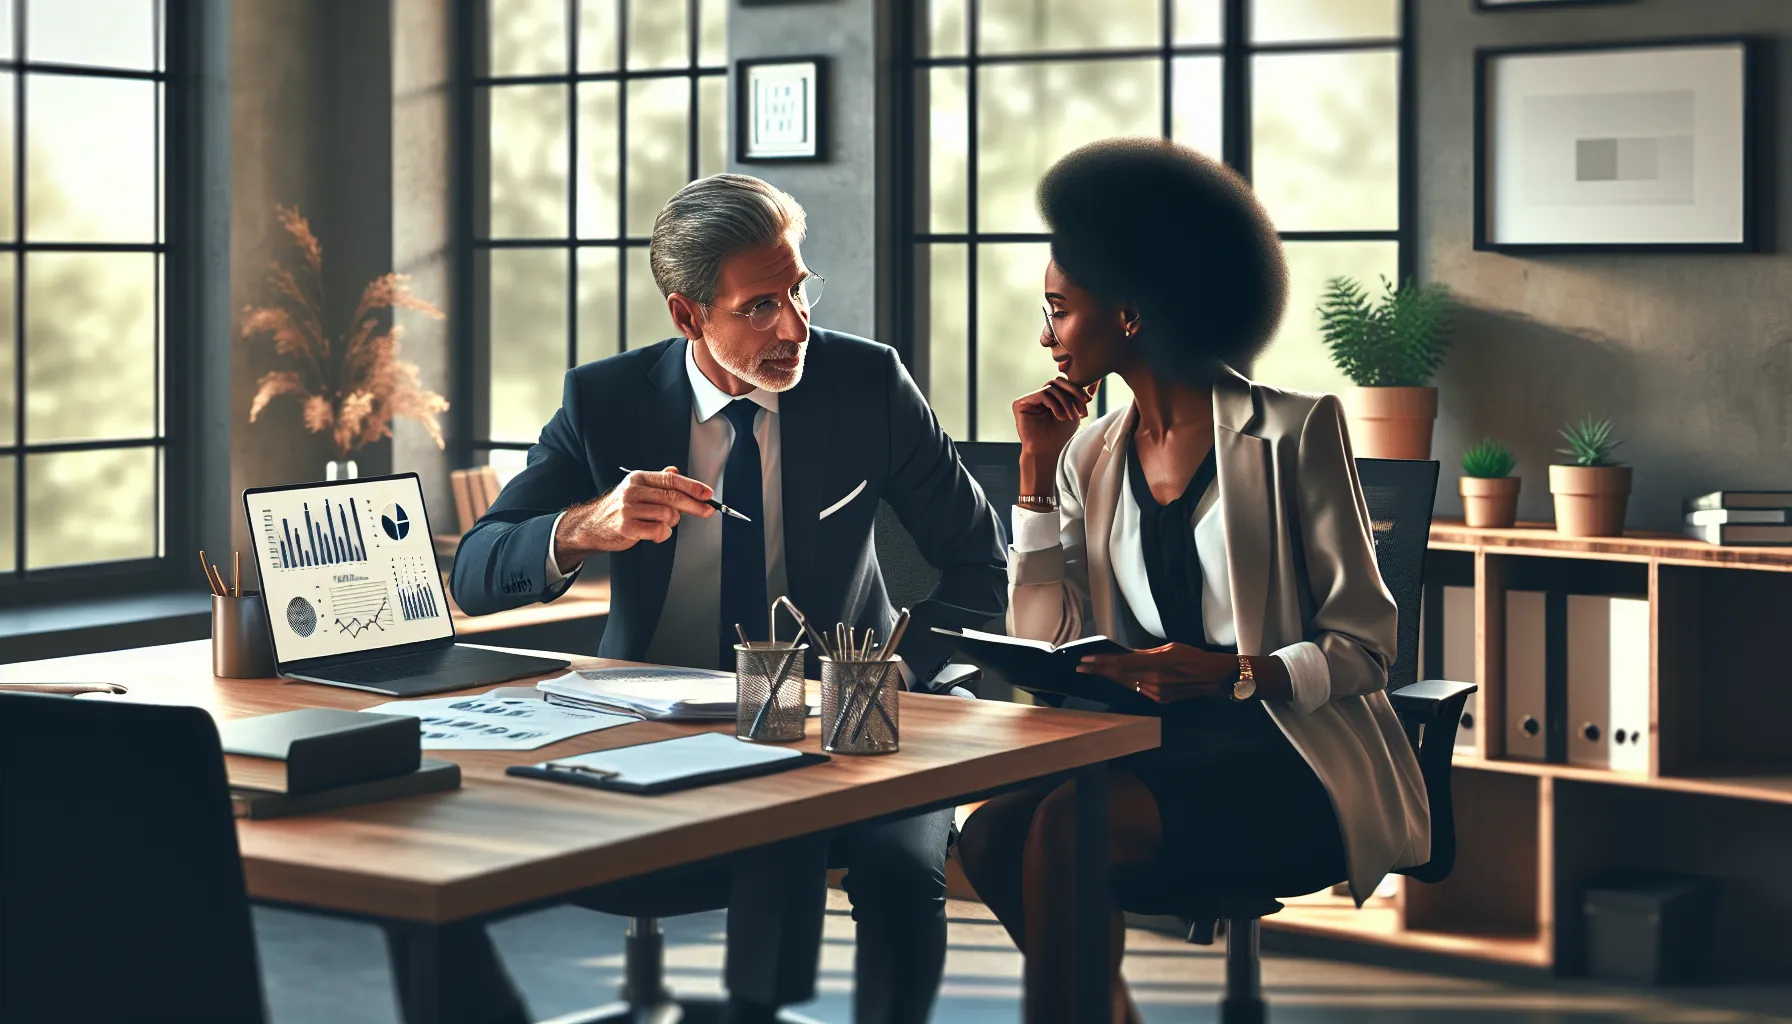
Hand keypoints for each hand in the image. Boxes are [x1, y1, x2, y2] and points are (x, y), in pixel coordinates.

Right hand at [555, 466, 713, 562]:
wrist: (591, 525)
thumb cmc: (618, 507)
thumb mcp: (636, 488)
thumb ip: (657, 481)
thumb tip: (675, 471)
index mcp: (638, 478)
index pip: (671, 480)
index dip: (692, 486)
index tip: (707, 494)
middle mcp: (633, 491)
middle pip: (672, 497)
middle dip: (694, 505)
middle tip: (707, 511)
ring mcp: (629, 509)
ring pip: (667, 515)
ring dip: (671, 523)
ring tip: (662, 525)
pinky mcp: (627, 527)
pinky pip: (658, 531)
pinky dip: (662, 534)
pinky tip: (654, 534)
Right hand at [1013, 377, 1096, 462]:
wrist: (1046, 451)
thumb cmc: (1059, 436)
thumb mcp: (1072, 413)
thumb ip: (1075, 398)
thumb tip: (1083, 385)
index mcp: (1049, 397)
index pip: (1063, 384)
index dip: (1077, 389)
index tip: (1088, 401)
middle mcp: (1038, 395)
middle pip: (1057, 381)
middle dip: (1073, 391)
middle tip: (1083, 402)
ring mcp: (1028, 399)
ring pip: (1052, 387)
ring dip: (1065, 401)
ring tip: (1071, 416)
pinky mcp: (1020, 403)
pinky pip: (1042, 394)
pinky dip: (1055, 404)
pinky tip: (1060, 416)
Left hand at [1076, 643, 1238, 703]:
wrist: (1211, 678)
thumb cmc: (1192, 657)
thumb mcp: (1168, 648)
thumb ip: (1144, 653)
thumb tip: (1125, 655)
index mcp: (1157, 664)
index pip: (1121, 663)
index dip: (1101, 662)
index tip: (1086, 659)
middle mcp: (1154, 680)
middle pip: (1119, 675)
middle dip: (1098, 671)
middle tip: (1081, 666)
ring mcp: (1156, 693)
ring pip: (1126, 683)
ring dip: (1108, 677)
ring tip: (1092, 670)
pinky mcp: (1159, 699)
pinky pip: (1137, 689)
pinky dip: (1124, 682)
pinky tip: (1115, 677)